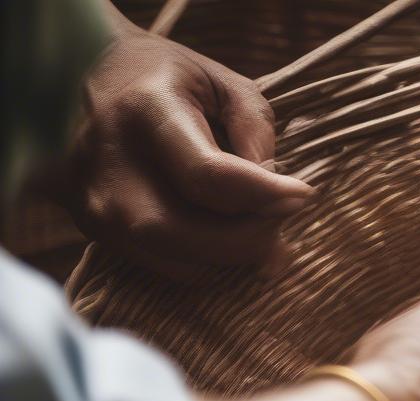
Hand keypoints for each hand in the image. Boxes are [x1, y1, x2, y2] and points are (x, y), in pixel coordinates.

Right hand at [59, 26, 312, 277]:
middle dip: (253, 240)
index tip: (304, 195)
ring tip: (259, 231)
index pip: (212, 179)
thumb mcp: (220, 82)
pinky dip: (208, 262)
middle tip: (284, 228)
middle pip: (194, 236)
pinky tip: (223, 236)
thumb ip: (255, 127)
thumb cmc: (165, 79)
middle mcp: (111, 167)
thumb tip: (278, 189)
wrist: (76, 74)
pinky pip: (169, 268)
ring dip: (234, 257)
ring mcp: (95, 205)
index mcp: (145, 113)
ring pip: (184, 263)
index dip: (267, 196)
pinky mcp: (94, 231)